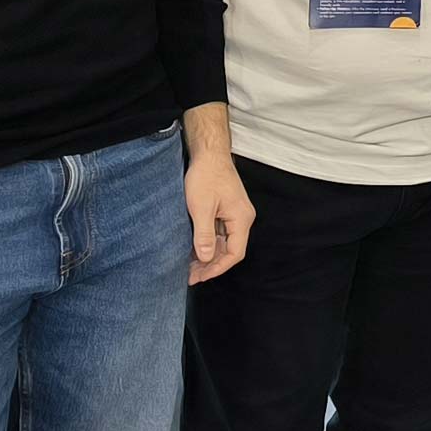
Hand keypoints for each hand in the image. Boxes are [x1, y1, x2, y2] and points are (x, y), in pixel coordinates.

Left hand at [186, 147, 254, 283]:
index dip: (217, 268)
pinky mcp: (226, 210)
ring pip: (223, 243)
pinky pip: (219, 233)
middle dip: (210, 264)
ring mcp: (234, 214)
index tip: (199, 277)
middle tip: (190, 275)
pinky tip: (192, 249)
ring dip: (207, 255)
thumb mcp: (201, 208)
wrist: (208, 153)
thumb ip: (205, 235)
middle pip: (230, 250)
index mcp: (241, 219)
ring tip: (188, 266)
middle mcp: (242, 219)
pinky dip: (207, 243)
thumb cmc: (206, 176)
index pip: (235, 253)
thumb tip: (206, 259)